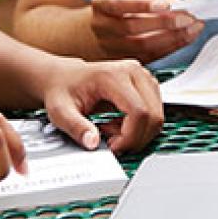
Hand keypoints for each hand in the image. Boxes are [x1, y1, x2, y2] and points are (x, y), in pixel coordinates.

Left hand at [40, 56, 164, 154]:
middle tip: (113, 143)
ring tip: (112, 131)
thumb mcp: (60, 112)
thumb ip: (76, 128)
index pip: (139, 112)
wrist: (64, 77)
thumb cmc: (63, 90)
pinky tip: (119, 125)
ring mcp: (143, 76)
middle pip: (153, 115)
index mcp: (113, 75)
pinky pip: (154, 112)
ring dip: (138, 132)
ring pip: (157, 116)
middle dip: (135, 138)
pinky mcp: (146, 84)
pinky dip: (140, 126)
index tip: (112, 147)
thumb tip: (93, 143)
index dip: (130, 137)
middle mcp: (133, 72)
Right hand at [90, 0, 202, 62]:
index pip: (119, 4)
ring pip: (142, 46)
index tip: (166, 4)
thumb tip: (180, 5)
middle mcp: (102, 27)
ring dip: (172, 38)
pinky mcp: (126, 61)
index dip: (142, 5)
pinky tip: (188, 37)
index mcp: (102, 3)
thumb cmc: (125, 3)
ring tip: (193, 28)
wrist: (106, 26)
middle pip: (132, 27)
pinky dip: (172, 47)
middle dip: (164, 23)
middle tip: (188, 18)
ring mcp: (111, 47)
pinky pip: (151, 56)